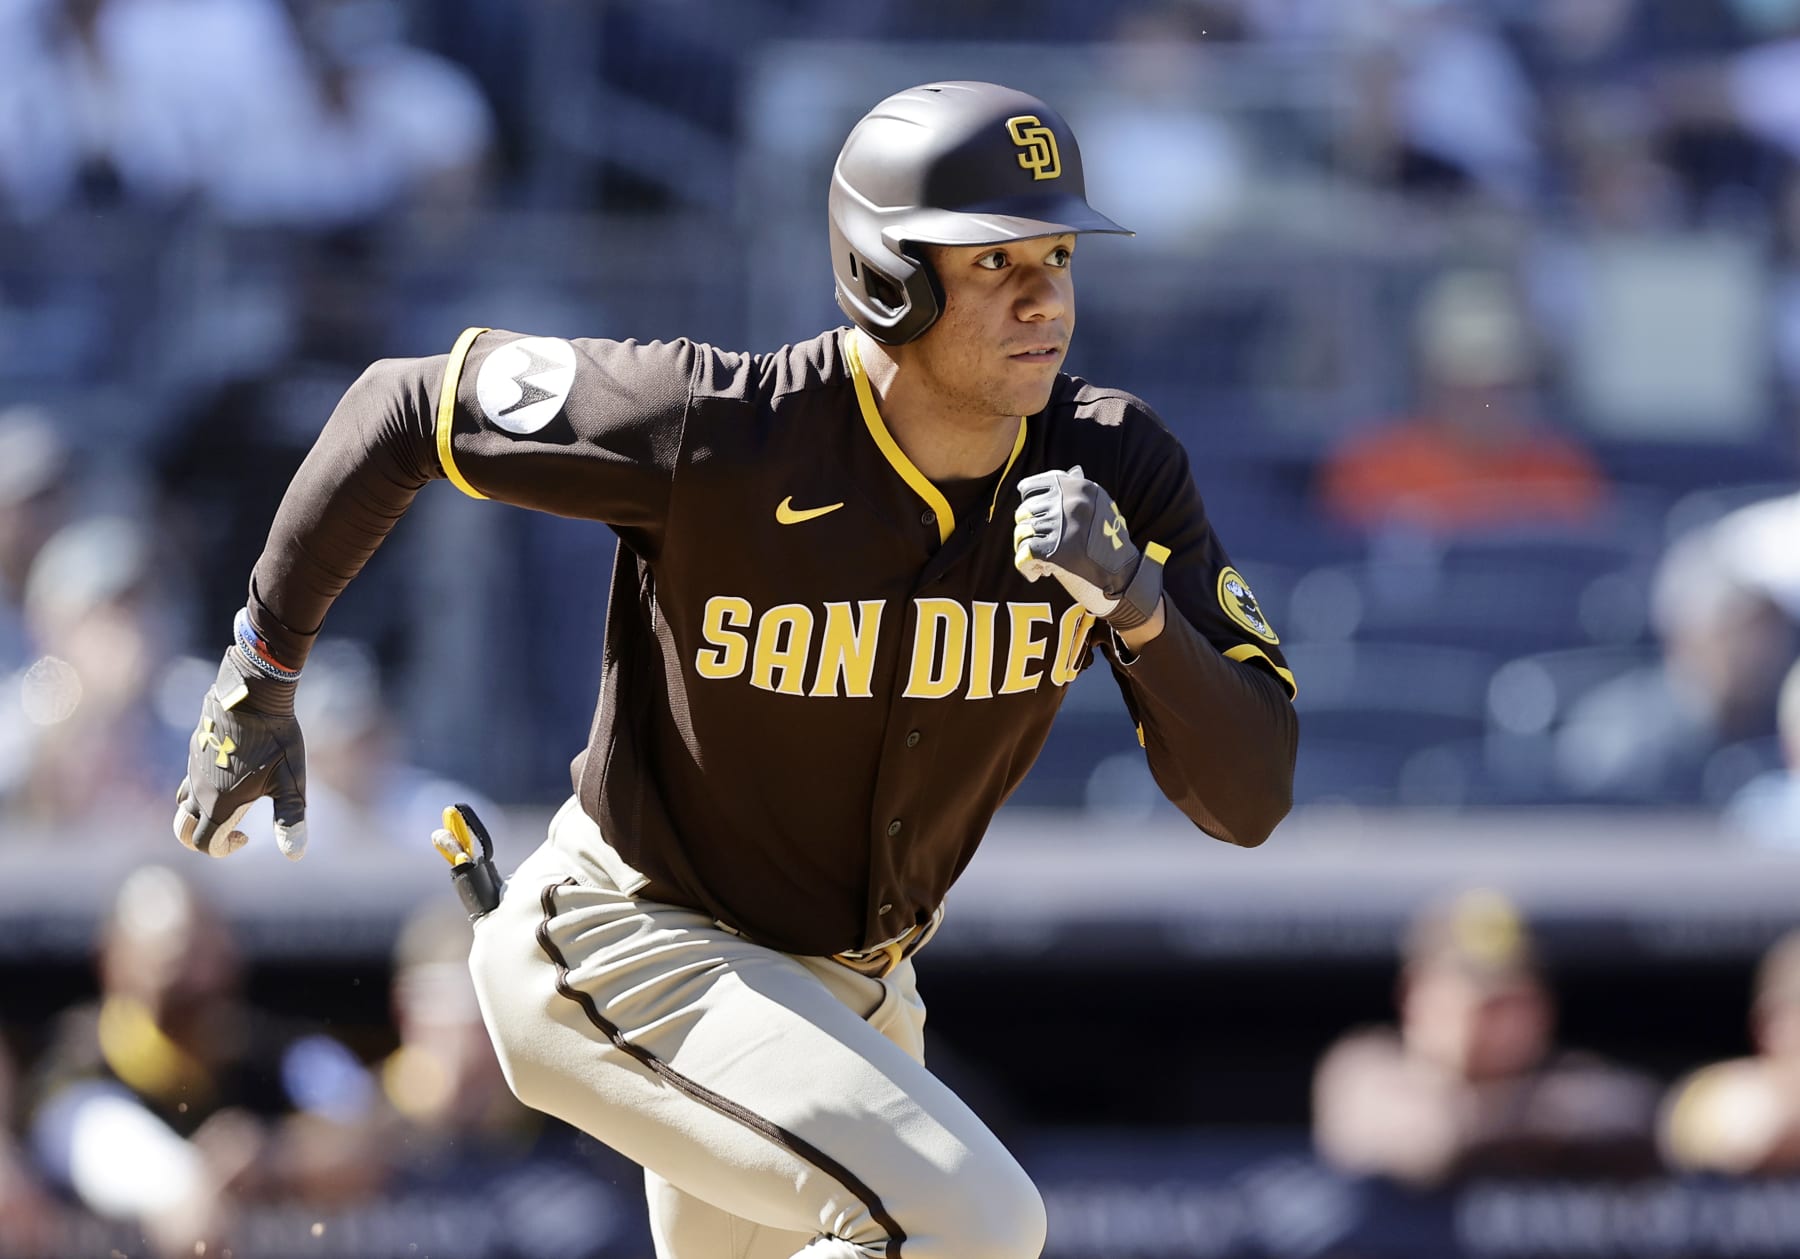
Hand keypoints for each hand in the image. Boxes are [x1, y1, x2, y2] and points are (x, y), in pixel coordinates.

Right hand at [173, 648, 307, 858]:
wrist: (254, 693)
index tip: (247, 837)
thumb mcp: (290, 781)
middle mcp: (198, 790)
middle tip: (228, 831)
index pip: (205, 844)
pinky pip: (188, 777)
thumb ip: (291, 819)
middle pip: (183, 828)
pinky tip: (228, 773)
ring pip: (183, 802)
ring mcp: (193, 768)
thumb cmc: (277, 738)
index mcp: (219, 804)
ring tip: (231, 802)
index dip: (223, 850)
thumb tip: (295, 855)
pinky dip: (199, 787)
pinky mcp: (195, 749)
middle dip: (199, 838)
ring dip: (199, 812)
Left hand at [1013, 465, 1163, 629]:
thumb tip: (1071, 470)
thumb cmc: (1110, 542)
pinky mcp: (1056, 550)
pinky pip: (1024, 553)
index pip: (1031, 487)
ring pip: (1022, 532)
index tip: (1033, 517)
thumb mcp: (1101, 507)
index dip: (1027, 503)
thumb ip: (1081, 490)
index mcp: (1080, 487)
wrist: (1123, 576)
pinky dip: (1026, 566)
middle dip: (1028, 530)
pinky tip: (1037, 573)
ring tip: (1041, 560)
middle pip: (1024, 511)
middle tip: (1041, 545)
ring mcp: (1063, 525)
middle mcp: (1070, 502)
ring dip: (1026, 549)